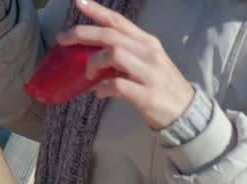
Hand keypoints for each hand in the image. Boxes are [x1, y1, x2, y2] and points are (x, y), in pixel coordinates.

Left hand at [56, 0, 193, 129]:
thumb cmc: (158, 85)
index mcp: (145, 42)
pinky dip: (103, 88)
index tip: (78, 1)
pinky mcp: (146, 93)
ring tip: (88, 75)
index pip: (118, 21)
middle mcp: (148, 52)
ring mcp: (148, 72)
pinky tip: (99, 93)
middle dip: (81, 34)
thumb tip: (90, 58)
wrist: (185, 110)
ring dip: (93, 64)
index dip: (97, 10)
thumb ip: (121, 56)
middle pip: (110, 36)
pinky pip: (117, 84)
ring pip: (113, 54)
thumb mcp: (143, 63)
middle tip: (61, 40)